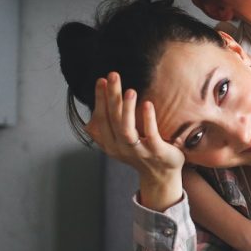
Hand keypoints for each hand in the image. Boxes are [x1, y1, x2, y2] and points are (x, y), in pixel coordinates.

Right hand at [85, 72, 183, 208]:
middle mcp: (120, 149)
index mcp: (110, 144)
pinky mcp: (156, 152)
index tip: (101, 80)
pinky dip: (148, 119)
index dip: (100, 99)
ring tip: (130, 90)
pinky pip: (150, 135)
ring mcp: (138, 152)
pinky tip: (147, 104)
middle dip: (111, 97)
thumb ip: (106, 132)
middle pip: (112, 120)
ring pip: (126, 130)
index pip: (100, 119)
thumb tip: (89, 120)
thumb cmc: (140, 154)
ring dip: (126, 109)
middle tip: (113, 75)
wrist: (161, 176)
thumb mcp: (119, 144)